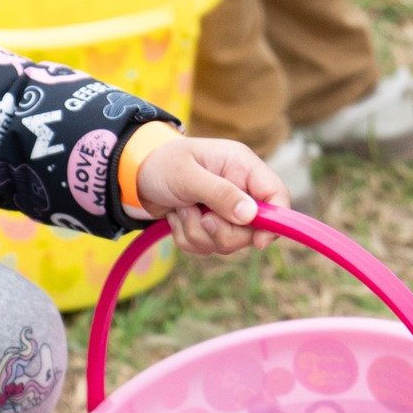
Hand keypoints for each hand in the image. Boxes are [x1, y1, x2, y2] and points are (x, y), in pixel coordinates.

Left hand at [133, 136, 289, 255]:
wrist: (134, 176)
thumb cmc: (162, 164)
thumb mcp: (188, 175)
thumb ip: (220, 193)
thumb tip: (250, 215)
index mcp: (243, 167)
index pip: (277, 196)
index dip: (274, 222)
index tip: (258, 242)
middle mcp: (240, 189)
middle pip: (252, 230)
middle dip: (221, 231)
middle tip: (199, 217)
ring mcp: (225, 210)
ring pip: (226, 243)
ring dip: (197, 233)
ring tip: (181, 210)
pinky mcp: (209, 226)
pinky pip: (206, 248)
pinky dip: (187, 238)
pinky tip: (176, 218)